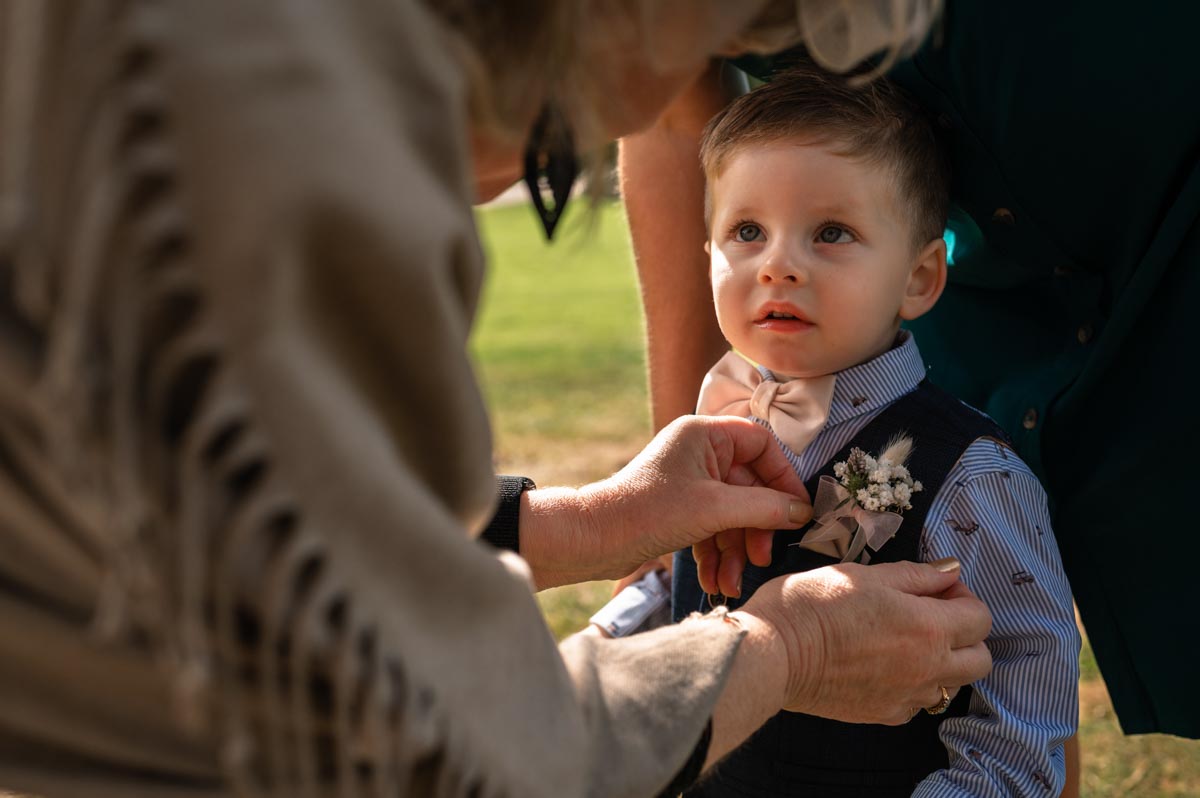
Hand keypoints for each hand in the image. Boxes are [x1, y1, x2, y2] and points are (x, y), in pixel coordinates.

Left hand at [520, 415, 811, 588]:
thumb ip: (763, 507)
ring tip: (731, 583)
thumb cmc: (646, 512)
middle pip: (750, 486)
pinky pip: (712, 527)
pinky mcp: (679, 508)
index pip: (762, 445)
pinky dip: (716, 554)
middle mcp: (699, 452)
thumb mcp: (714, 509)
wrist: (593, 540)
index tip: (797, 512)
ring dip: (735, 549)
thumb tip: (802, 511)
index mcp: (705, 434)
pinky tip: (715, 582)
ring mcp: (689, 481)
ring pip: (732, 513)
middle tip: (761, 556)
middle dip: (756, 527)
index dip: (783, 478)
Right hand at [740, 559, 991, 724]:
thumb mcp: (864, 574)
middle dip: (966, 633)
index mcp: (928, 627)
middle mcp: (927, 668)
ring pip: (952, 684)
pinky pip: (918, 702)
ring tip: (907, 640)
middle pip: (980, 659)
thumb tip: (949, 571)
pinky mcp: (884, 713)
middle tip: (932, 614)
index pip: (980, 616)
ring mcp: (907, 696)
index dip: (962, 595)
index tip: (937, 587)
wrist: (774, 652)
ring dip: (944, 661)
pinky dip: (914, 684)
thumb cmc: (812, 606)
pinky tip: (885, 664)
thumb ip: (915, 575)